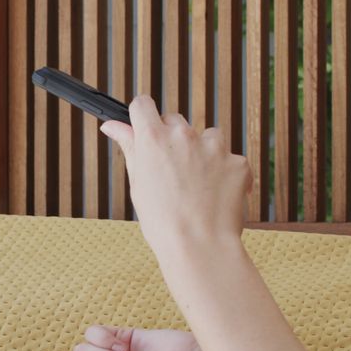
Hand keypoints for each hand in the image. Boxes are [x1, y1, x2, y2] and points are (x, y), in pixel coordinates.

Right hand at [99, 96, 250, 259]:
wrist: (198, 246)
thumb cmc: (162, 221)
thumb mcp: (138, 183)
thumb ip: (129, 147)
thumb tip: (112, 126)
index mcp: (153, 138)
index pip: (143, 104)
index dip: (142, 115)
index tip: (144, 127)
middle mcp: (183, 135)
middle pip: (175, 120)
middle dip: (172, 140)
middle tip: (172, 172)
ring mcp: (214, 147)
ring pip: (208, 136)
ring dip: (203, 152)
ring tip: (198, 186)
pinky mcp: (237, 162)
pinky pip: (231, 159)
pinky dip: (226, 173)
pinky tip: (217, 196)